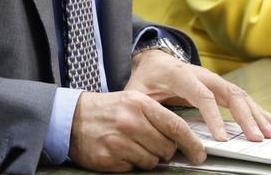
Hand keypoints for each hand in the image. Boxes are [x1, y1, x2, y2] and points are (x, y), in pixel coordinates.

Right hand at [68, 89, 205, 170]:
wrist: (71, 118)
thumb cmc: (106, 110)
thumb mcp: (132, 101)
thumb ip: (157, 116)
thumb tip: (182, 140)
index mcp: (140, 104)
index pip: (176, 127)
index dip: (192, 143)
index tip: (199, 153)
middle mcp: (131, 122)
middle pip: (167, 148)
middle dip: (164, 151)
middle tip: (152, 144)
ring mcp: (119, 142)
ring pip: (152, 162)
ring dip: (147, 158)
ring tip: (132, 145)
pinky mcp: (109, 159)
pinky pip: (133, 168)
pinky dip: (130, 163)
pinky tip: (120, 152)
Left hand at [125, 50, 270, 142]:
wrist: (154, 59)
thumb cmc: (146, 77)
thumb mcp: (137, 91)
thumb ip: (145, 106)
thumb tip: (152, 129)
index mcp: (182, 76)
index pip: (203, 96)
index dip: (214, 117)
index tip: (223, 138)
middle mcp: (203, 75)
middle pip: (229, 94)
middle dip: (245, 117)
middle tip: (256, 138)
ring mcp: (215, 80)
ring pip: (240, 95)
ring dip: (257, 115)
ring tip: (270, 133)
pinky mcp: (221, 86)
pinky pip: (243, 98)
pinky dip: (259, 110)